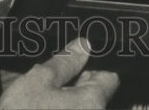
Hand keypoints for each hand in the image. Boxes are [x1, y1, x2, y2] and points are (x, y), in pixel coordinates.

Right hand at [0, 36, 118, 108]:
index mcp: (93, 103)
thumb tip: (83, 45)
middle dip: (74, 85)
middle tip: (50, 83)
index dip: (92, 66)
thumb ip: (64, 61)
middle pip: (93, 95)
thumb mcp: (38, 81)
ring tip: (40, 101)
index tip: (75, 65)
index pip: (109, 77)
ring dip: (63, 102)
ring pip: (78, 108)